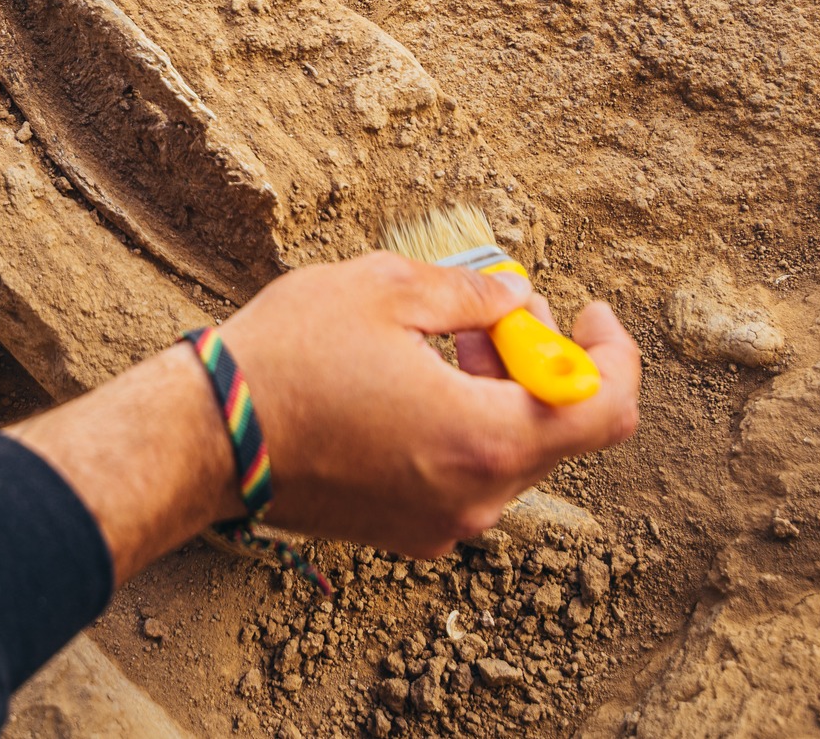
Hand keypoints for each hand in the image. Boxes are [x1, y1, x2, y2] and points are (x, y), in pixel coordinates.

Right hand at [11, 252, 638, 581]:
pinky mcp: (400, 529)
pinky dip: (459, 426)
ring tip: (445, 334)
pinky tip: (409, 380)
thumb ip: (469, 292)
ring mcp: (437, 522)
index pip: (605, 412)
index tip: (588, 312)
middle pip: (554, 433)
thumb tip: (514, 299)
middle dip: (540, 362)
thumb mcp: (384, 289)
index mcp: (485, 440)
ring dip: (496, 392)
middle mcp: (475, 497)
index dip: (613, 355)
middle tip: (501, 309)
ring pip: (504, 454)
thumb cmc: (288, 357)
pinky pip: (460, 476)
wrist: (206, 436)